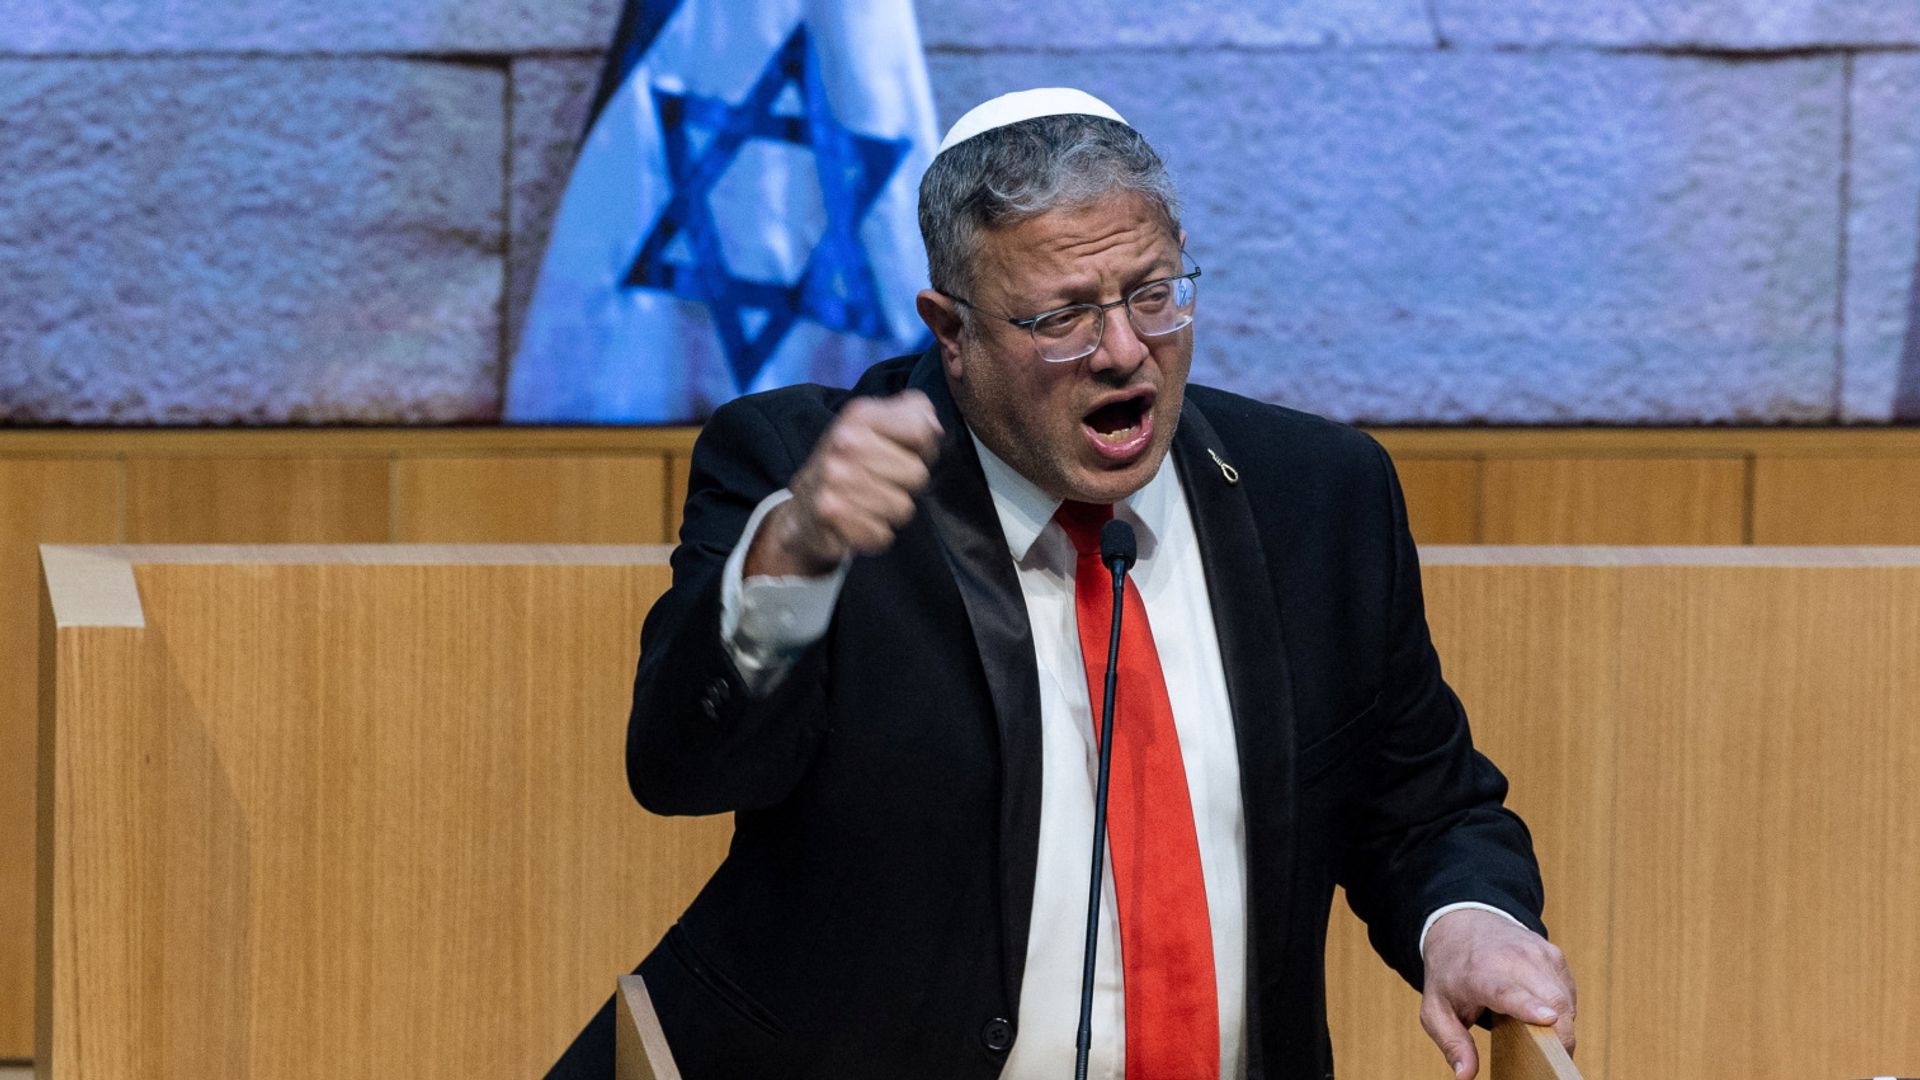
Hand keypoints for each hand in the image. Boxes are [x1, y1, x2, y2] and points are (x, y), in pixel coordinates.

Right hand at [746, 390, 942, 577]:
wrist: (805, 509)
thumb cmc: (853, 464)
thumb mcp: (880, 426)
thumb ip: (916, 414)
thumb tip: (935, 428)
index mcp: (860, 414)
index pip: (922, 433)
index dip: (922, 449)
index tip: (900, 454)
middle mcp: (843, 441)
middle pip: (917, 475)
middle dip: (905, 485)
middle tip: (879, 482)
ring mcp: (834, 478)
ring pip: (903, 508)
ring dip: (890, 511)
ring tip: (866, 502)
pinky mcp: (830, 513)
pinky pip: (882, 534)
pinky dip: (873, 533)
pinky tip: (856, 522)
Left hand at [1418, 908, 1575, 1078]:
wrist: (1463, 924)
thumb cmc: (1450, 973)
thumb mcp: (1435, 1009)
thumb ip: (1451, 1043)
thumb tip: (1465, 1076)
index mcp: (1479, 972)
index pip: (1506, 989)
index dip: (1528, 1006)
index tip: (1547, 1020)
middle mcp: (1511, 957)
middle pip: (1551, 1000)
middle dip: (1559, 1038)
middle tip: (1547, 1065)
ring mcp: (1537, 953)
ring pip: (1565, 1001)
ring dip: (1561, 1027)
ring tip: (1534, 1034)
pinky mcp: (1554, 955)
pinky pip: (1568, 994)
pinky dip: (1560, 1012)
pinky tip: (1537, 1011)